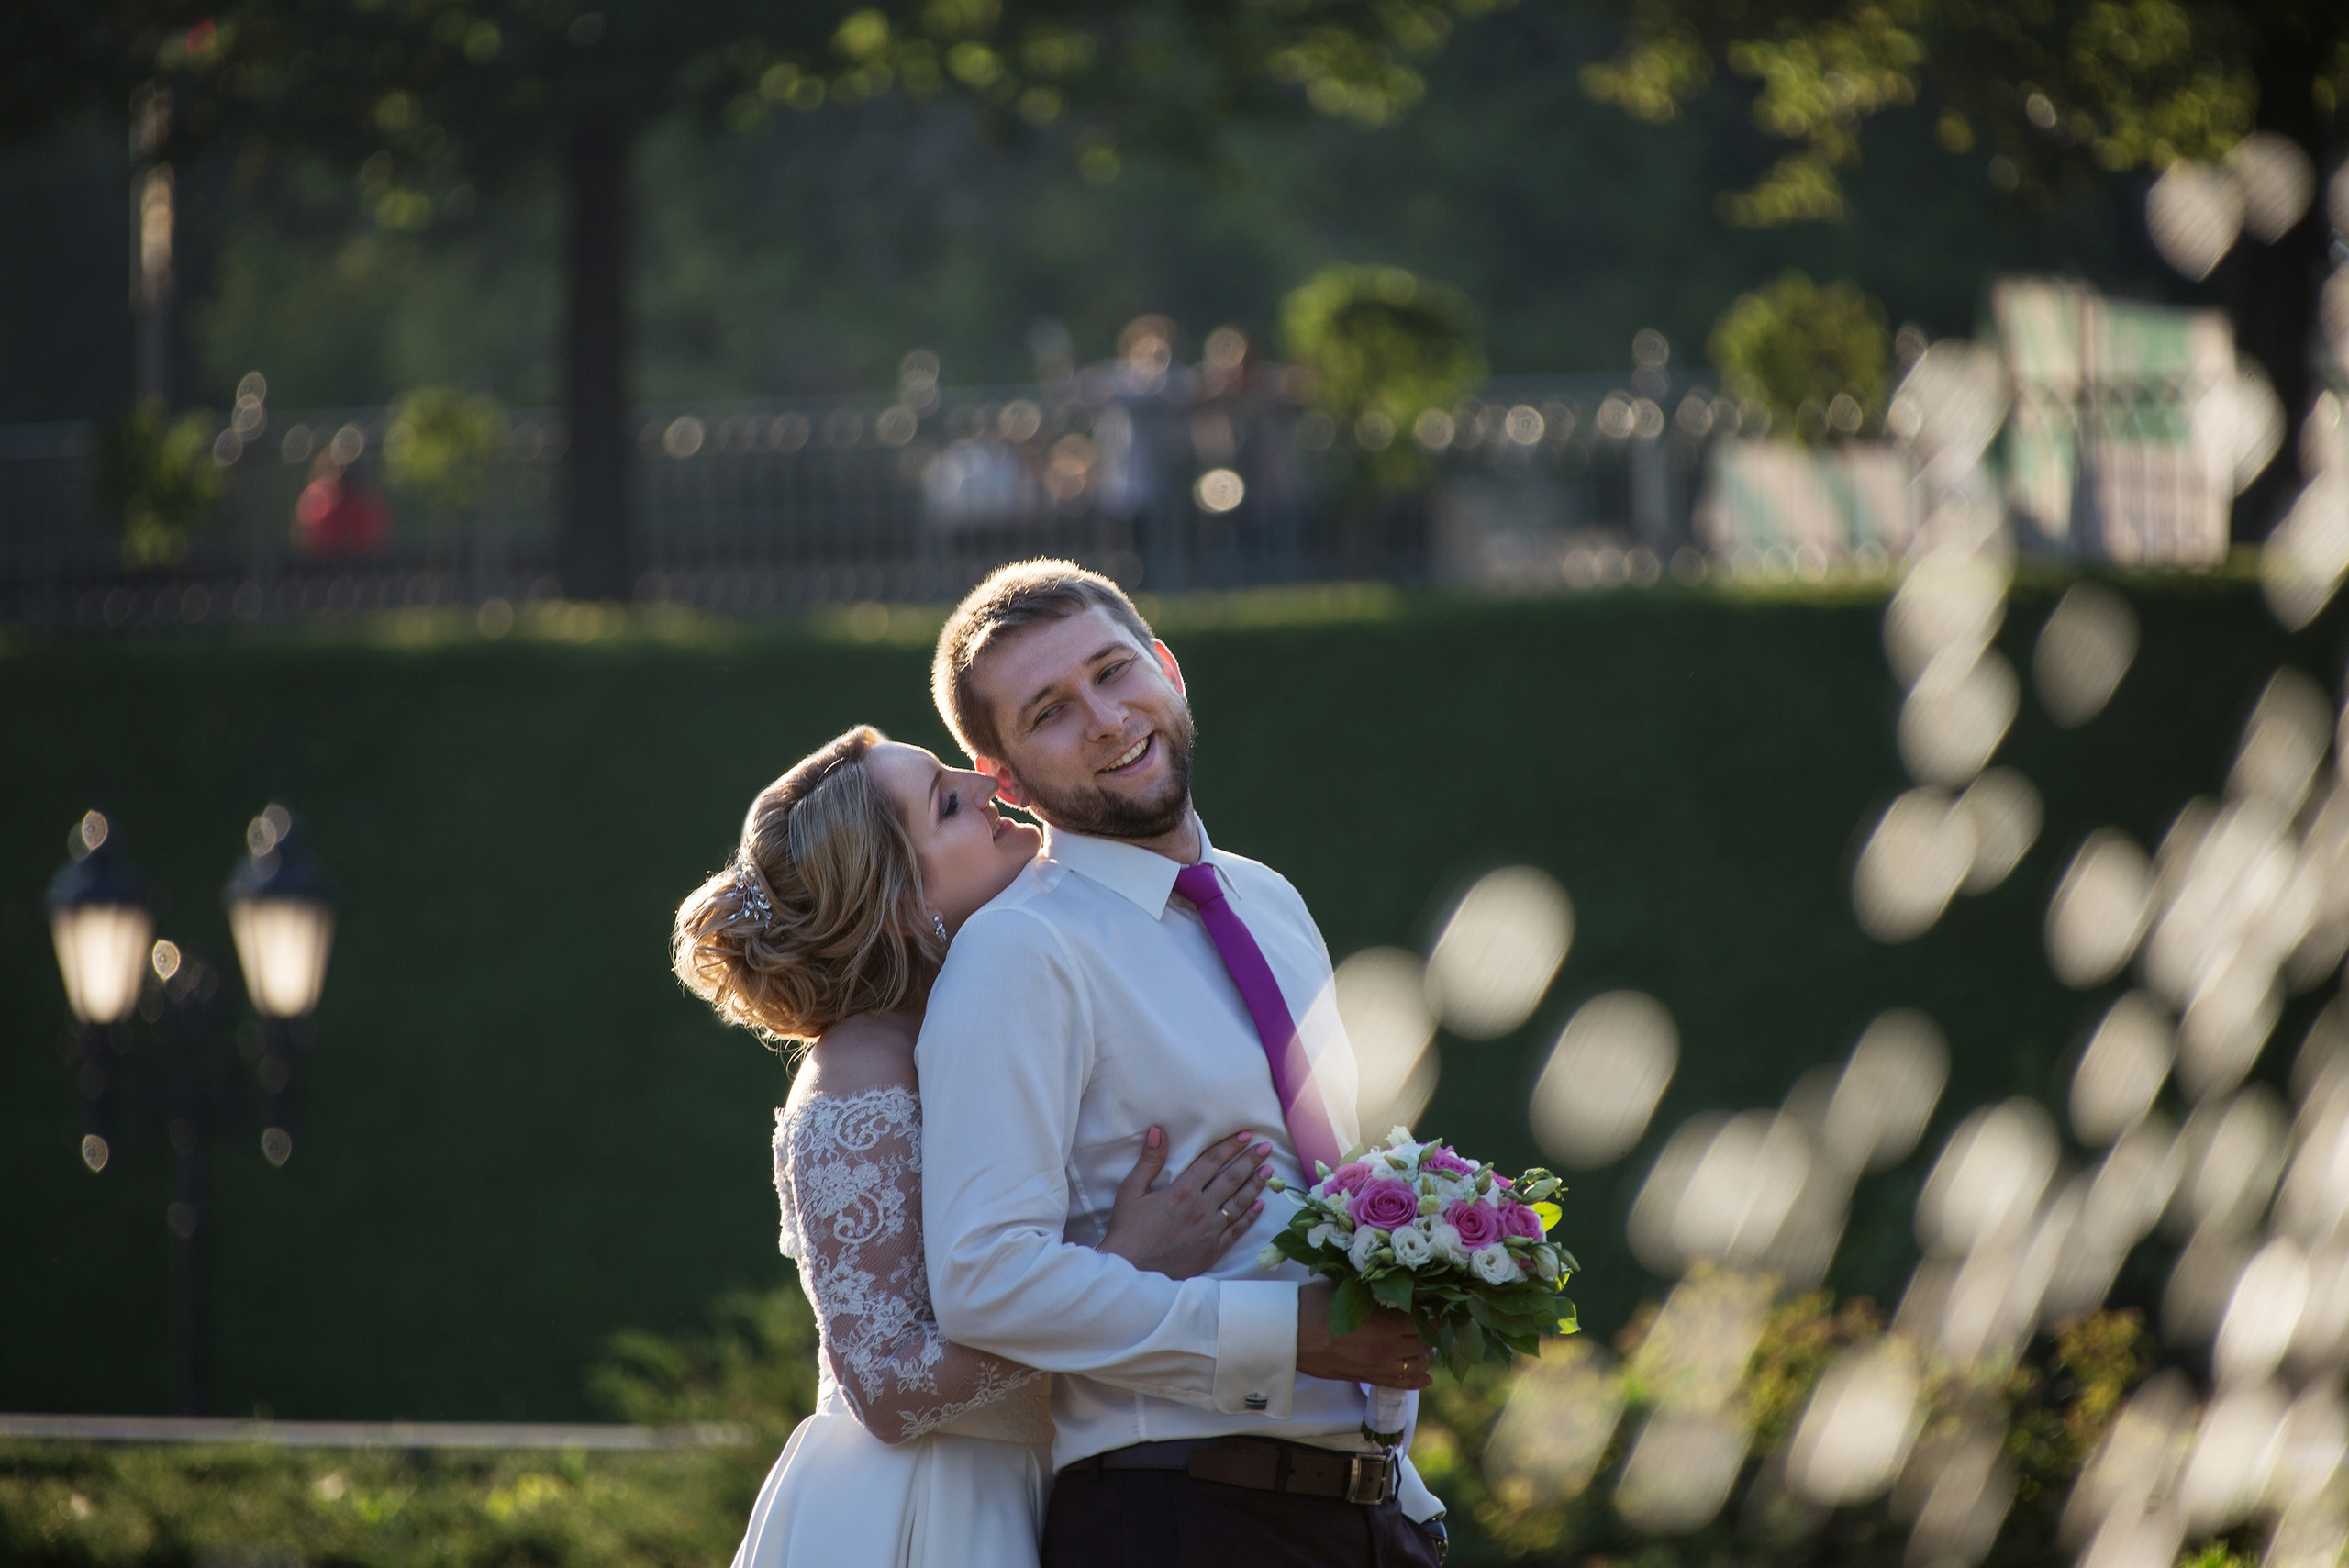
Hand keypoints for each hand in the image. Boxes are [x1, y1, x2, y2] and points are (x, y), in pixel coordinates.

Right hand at [1099, 1128, 1273, 1280]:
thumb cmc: (1127, 1230)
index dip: (1230, 1146)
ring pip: (1239, 1203)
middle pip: (1232, 1179)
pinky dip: (1250, 1216)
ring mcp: (1210, 1231)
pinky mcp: (1213, 1250)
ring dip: (1256, 1185)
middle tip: (1266, 1148)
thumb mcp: (1131, 1191)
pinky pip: (1237, 1230)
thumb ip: (1149, 1160)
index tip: (1247, 1135)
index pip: (1212, 1161)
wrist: (1130, 1271)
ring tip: (1269, 1171)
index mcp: (1182, 1191)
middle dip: (1250, 1161)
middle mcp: (1201, 1209)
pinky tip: (1260, 1205)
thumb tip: (1158, 1131)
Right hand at [1294, 1280, 1435, 1388]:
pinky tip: (1426, 1379)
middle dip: (1431, 1334)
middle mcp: (1388, 1349)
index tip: (1438, 1308)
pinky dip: (1416, 1382)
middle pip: (1423, 1344)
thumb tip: (1398, 1284)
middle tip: (1432, 1324)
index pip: (1425, 1322)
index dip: (1435, 1315)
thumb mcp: (1350, 1288)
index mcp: (1387, 1325)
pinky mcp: (1366, 1377)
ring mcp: (1378, 1366)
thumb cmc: (1316, 1305)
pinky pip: (1399, 1384)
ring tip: (1427, 1347)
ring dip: (1425, 1356)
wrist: (1291, 1333)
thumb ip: (1377, 1291)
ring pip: (1415, 1366)